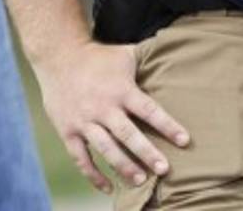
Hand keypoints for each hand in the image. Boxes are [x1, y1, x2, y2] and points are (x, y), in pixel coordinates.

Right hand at [34, 41, 190, 193]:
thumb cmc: (98, 56)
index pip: (148, 110)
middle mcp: (103, 107)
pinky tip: (108, 187)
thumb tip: (172, 57)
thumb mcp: (124, 54)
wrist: (58, 55)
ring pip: (105, 148)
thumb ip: (146, 61)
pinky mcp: (68, 130)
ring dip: (123, 166)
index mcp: (121, 89)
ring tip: (140, 181)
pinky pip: (81, 158)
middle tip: (164, 169)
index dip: (167, 125)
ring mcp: (84, 120)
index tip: (184, 141)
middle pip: (128, 134)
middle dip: (146, 153)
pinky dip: (93, 174)